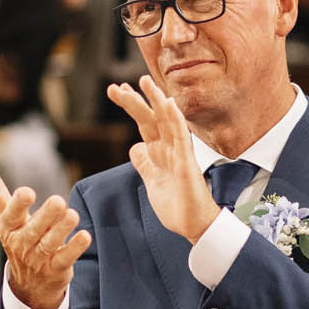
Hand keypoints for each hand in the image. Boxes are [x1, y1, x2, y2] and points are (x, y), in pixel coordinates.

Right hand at [0, 166, 90, 308]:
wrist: (31, 283)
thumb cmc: (19, 237)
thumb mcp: (5, 217)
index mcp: (8, 228)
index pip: (10, 216)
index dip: (18, 205)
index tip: (27, 192)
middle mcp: (22, 244)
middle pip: (34, 230)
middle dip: (46, 216)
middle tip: (58, 201)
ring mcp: (39, 258)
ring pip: (50, 243)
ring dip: (62, 229)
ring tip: (72, 215)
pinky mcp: (57, 269)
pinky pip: (66, 258)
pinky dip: (75, 248)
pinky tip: (85, 236)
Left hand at [108, 76, 221, 242]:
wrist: (193, 226)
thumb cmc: (177, 206)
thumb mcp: (152, 182)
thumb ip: (144, 163)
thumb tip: (135, 148)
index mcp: (159, 152)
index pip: (144, 123)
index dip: (132, 106)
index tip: (117, 91)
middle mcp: (169, 148)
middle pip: (151, 118)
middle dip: (134, 101)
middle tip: (115, 87)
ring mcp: (179, 153)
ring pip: (167, 121)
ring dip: (156, 100)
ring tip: (145, 81)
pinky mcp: (187, 163)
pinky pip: (182, 137)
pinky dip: (175, 119)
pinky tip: (168, 103)